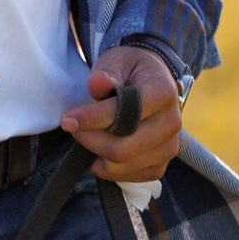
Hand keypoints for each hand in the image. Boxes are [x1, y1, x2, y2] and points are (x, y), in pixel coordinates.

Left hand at [61, 46, 182, 183]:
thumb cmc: (128, 71)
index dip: (92, 119)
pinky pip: (130, 177)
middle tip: (73, 127)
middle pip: (122, 148)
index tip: (67, 119)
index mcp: (163, 94)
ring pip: (122, 165)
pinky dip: (106, 168)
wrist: (150, 80)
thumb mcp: (115, 62)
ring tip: (86, 135)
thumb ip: (105, 74)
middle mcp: (171, 123)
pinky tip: (97, 151)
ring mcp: (169, 147)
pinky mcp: (161, 164)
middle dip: (89, 139)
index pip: (125, 114)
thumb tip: (97, 83)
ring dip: (95, 153)